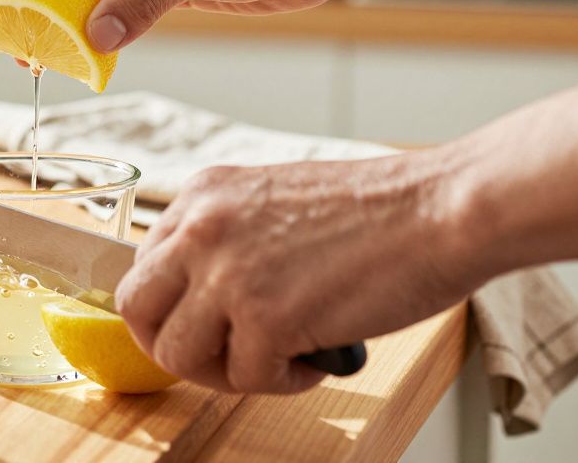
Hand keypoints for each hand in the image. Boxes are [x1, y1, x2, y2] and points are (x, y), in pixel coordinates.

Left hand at [116, 151, 480, 393]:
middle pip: (137, 309)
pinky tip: (318, 359)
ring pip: (176, 354)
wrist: (441, 209)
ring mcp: (227, 273)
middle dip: (175, 344)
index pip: (144, 265)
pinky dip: (282, 382)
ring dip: (225, 372)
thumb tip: (203, 294)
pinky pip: (245, 379)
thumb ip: (228, 238)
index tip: (207, 324)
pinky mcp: (264, 318)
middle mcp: (200, 229)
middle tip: (221, 357)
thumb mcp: (274, 202)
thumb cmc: (378, 210)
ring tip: (276, 361)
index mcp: (202, 195)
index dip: (174, 306)